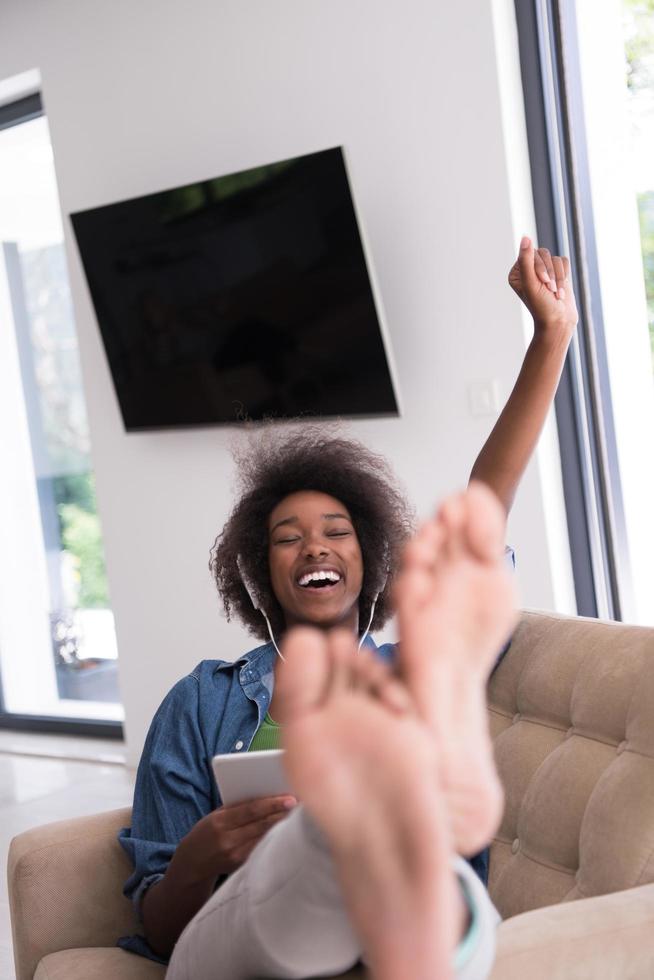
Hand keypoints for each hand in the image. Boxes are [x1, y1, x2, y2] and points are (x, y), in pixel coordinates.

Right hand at [170, 794, 296, 886]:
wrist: (191, 863)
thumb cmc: (207, 832)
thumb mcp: (216, 816)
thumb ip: (238, 807)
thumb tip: (267, 796)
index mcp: (220, 822)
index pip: (251, 810)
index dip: (272, 803)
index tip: (290, 798)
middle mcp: (227, 840)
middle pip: (261, 825)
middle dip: (282, 814)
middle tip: (302, 805)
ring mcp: (235, 855)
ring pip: (265, 838)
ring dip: (282, 826)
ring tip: (299, 816)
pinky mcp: (241, 866)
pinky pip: (261, 849)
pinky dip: (274, 839)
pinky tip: (286, 832)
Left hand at [508, 236, 577, 335]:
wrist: (558, 321)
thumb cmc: (541, 306)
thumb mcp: (531, 283)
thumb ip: (526, 260)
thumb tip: (525, 237)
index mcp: (517, 272)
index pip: (530, 253)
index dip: (540, 267)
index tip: (542, 283)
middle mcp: (528, 269)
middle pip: (544, 253)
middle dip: (550, 273)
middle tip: (550, 290)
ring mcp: (543, 271)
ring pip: (555, 258)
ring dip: (559, 277)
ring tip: (556, 294)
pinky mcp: (557, 272)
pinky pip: (564, 262)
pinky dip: (565, 276)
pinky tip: (561, 292)